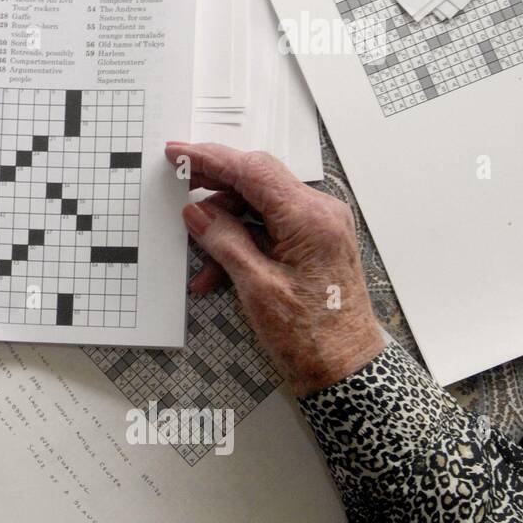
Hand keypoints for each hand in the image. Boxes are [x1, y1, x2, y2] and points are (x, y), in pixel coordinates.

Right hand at [165, 143, 383, 397]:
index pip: (252, 170)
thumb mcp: (256, 287)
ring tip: (202, 262)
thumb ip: (224, 241)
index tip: (178, 153)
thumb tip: (197, 213)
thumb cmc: (312, 337)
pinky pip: (269, 227)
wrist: (345, 370)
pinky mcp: (313, 242)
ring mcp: (318, 227)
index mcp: (309, 219)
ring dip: (224, 227)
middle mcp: (320, 214)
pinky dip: (241, 242)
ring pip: (258, 207)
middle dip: (214, 189)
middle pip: (256, 182)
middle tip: (178, 187)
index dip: (210, 158)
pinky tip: (218, 271)